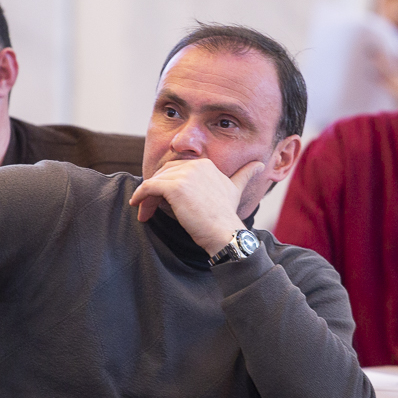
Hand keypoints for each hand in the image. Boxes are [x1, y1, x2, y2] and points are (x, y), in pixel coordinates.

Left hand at [129, 158, 264, 254]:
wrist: (224, 233)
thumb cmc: (226, 216)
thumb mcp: (236, 189)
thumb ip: (244, 175)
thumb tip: (260, 164)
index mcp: (205, 164)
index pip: (176, 170)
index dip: (167, 185)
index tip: (162, 202)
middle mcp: (195, 165)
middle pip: (164, 174)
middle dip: (154, 191)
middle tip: (148, 207)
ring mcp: (184, 175)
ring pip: (155, 182)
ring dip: (146, 198)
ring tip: (144, 212)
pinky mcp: (174, 187)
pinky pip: (148, 188)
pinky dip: (140, 196)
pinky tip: (137, 206)